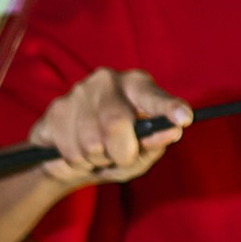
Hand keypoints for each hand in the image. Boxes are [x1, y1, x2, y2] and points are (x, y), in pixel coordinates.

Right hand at [28, 66, 190, 186]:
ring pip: (90, 142)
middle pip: (116, 123)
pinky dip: (77, 161)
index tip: (184, 118)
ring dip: (96, 160)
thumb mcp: (139, 154)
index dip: (168, 107)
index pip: (153, 96)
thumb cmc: (115, 152)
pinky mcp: (56, 109)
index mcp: (137, 86)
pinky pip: (70, 149)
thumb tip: (171, 131)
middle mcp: (108, 80)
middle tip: (120, 157)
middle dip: (120, 152)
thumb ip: (154, 144)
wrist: (69, 158)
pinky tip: (77, 150)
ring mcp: (79, 91)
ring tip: (96, 154)